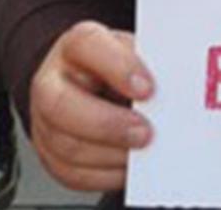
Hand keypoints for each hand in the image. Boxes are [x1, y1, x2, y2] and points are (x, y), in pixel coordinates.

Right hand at [31, 21, 153, 192]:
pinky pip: (71, 173)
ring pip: (66, 145)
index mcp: (76, 45)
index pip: (86, 45)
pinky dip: (105, 175)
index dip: (118, 67)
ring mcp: (44, 120)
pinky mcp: (49, 153)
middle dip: (108, 125)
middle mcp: (52, 81)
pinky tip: (127, 165)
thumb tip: (176, 86)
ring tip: (143, 151)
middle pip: (60, 105)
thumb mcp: (134, 53)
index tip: (148, 89)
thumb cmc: (119, 67)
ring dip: (111, 154)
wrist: (94, 84)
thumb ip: (149, 65)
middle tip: (146, 133)